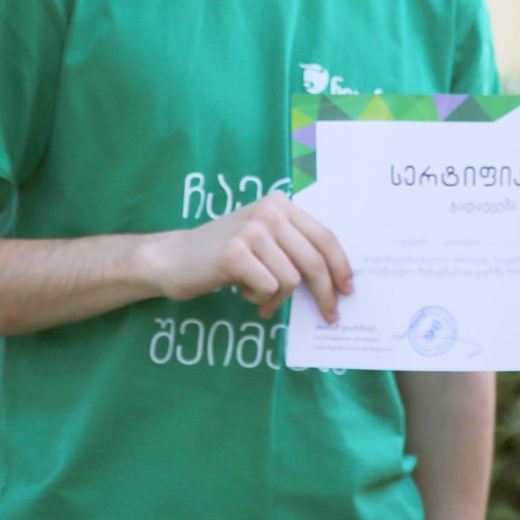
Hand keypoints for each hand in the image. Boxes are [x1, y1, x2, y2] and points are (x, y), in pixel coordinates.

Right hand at [143, 193, 352, 320]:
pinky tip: (244, 294)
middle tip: (329, 315)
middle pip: (314, 261)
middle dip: (325, 293)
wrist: (171, 258)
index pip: (325, 237)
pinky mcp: (236, 253)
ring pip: (292, 279)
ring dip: (279, 299)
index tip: (348, 289)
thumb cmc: (222, 255)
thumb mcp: (262, 239)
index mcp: (280, 204)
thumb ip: (293, 247)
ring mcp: (252, 231)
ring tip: (261, 299)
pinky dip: (261, 300)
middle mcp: (269, 212)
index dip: (341, 266)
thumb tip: (336, 277)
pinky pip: (269, 288)